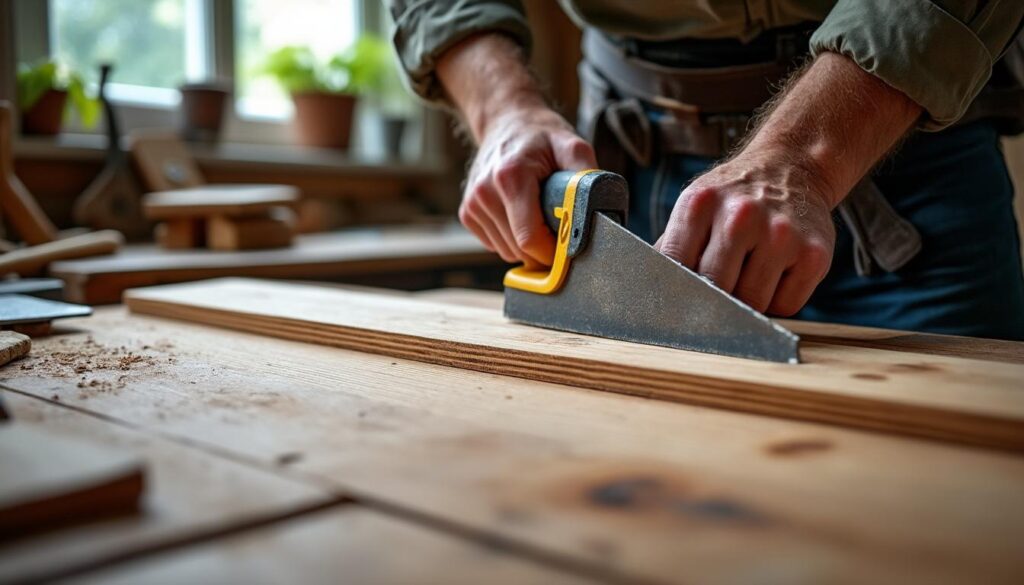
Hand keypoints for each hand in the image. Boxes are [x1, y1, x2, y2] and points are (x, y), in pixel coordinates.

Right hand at [436, 33, 595, 266]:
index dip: (553, 253)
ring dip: (528, 245)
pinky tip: (520, 215)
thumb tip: (598, 213)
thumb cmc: (541, 135)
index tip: (570, 249)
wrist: (506, 121)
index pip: (530, 239)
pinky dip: (512, 239)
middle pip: (519, 250)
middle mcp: (485, 192)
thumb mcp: (572, 145)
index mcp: (511, 177)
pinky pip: (496, 245)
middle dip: (544, 249)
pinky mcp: (467, 213)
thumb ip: (586, 177)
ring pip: (507, 252)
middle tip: (559, 227)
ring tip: (538, 215)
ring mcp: (472, 204)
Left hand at [655, 149, 835, 315]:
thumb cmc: (735, 196)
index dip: (678, 291)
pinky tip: (776, 274)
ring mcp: (782, 235)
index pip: (677, 269)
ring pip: (752, 303)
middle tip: (720, 289)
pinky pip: (786, 305)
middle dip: (714, 298)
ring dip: (748, 302)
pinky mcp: (815, 254)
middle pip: (715, 291)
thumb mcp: (696, 205)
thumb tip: (646, 290)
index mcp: (701, 204)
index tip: (680, 301)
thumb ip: (672, 246)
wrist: (792, 167)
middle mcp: (742, 216)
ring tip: (750, 274)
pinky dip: (778, 300)